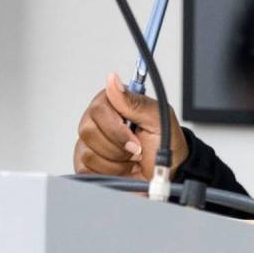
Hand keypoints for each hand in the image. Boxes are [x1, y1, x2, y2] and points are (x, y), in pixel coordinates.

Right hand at [72, 72, 189, 177]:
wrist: (167, 173)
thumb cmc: (165, 143)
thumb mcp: (157, 119)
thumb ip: (134, 101)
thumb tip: (112, 79)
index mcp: (113, 104)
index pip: (98, 109)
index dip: (116, 129)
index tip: (136, 139)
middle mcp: (98, 121)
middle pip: (88, 131)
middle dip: (118, 147)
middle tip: (136, 149)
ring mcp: (90, 142)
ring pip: (88, 153)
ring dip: (116, 162)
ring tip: (131, 159)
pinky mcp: (87, 163)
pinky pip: (85, 169)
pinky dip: (109, 173)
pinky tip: (121, 168)